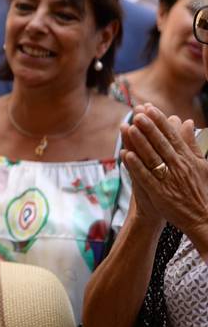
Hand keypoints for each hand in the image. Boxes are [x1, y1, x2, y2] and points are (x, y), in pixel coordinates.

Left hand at [121, 104, 207, 236]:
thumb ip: (192, 143)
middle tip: (137, 113)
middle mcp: (178, 167)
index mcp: (187, 159)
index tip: (150, 108)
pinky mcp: (159, 192)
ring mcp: (168, 180)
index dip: (160, 121)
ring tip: (128, 128)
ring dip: (139, 142)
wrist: (202, 218)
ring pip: (152, 157)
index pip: (172, 136)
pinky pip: (145, 176)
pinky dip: (135, 165)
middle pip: (161, 144)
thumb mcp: (201, 164)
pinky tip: (125, 154)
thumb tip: (187, 122)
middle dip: (149, 127)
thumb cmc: (200, 190)